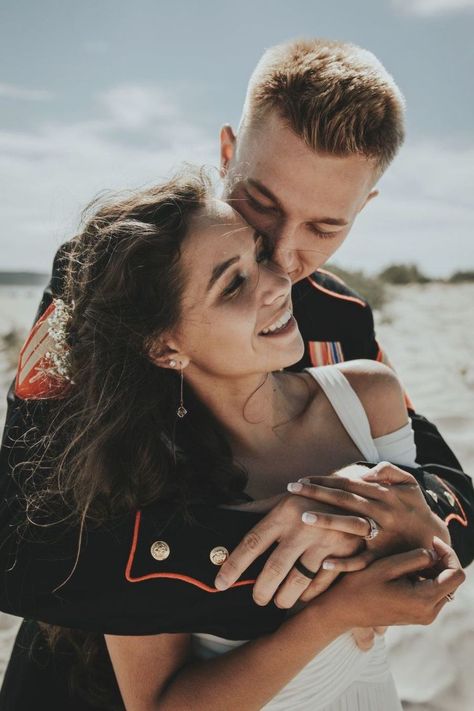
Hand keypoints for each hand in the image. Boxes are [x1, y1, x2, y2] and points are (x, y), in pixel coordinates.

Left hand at [215, 493, 362, 607]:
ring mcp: (325, 540)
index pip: (252, 542)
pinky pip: (322, 584)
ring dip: (284, 597)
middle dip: (261, 590)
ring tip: (279, 600)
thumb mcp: (281, 499)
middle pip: (274, 568)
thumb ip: (253, 509)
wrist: (353, 496)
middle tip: (258, 598)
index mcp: (284, 512)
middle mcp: (303, 526)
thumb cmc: (308, 501)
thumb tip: (221, 511)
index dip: (234, 565)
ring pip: (298, 581)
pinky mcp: (345, 552)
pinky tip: (302, 595)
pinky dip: (309, 594)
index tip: (220, 583)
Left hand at [293, 462, 450, 571]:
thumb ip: (389, 471)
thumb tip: (367, 472)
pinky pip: (361, 561)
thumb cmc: (414, 507)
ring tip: (303, 518)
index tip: (302, 479)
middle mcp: (382, 512)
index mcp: (384, 493)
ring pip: (352, 526)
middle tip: (292, 489)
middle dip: (317, 493)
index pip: (348, 483)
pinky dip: (344, 563)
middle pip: (344, 500)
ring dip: (328, 522)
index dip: (324, 480)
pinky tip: (323, 562)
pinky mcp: (382, 557)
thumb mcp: (409, 484)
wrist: (433, 539)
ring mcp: (382, 534)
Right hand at [314, 537, 464, 629]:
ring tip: (410, 557)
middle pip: (452, 581)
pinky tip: (407, 570)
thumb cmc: (362, 584)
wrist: (344, 609)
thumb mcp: (388, 565)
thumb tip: (434, 554)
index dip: (449, 554)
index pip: (456, 575)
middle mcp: (429, 613)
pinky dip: (427, 579)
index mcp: (423, 599)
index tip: (431, 540)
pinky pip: (433, 594)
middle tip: (422, 544)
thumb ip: (416, 558)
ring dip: (434, 570)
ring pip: (444, 587)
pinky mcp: (418, 615)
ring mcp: (424, 616)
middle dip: (442, 560)